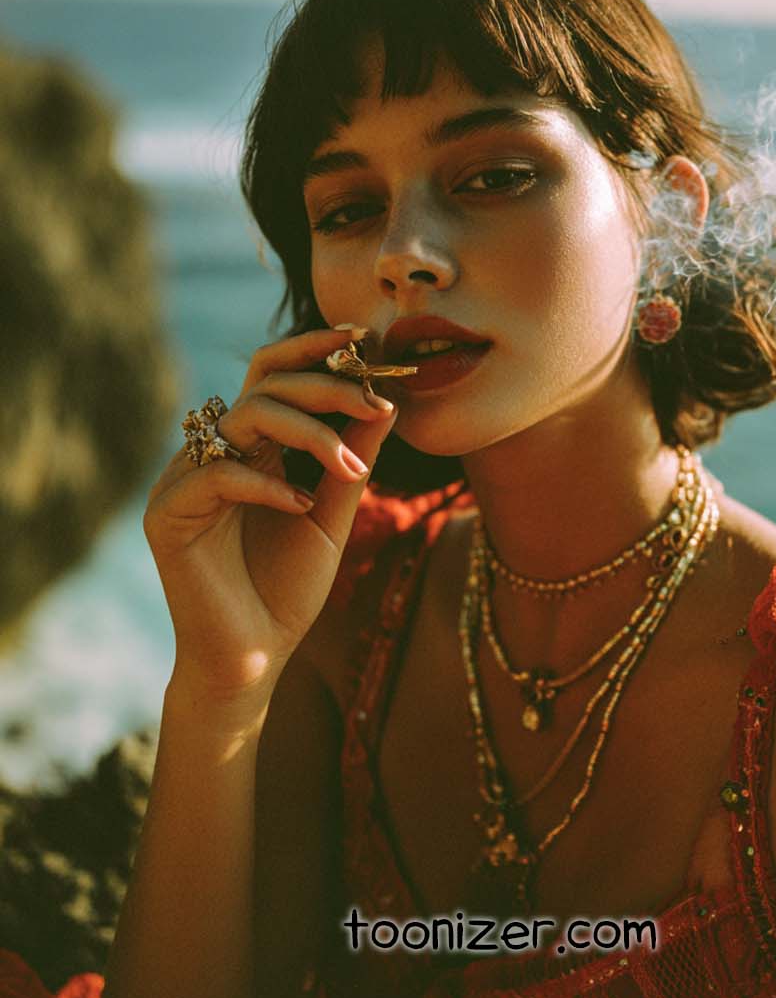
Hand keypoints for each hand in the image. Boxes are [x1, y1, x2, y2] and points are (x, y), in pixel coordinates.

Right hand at [144, 328, 397, 702]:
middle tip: (373, 400)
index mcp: (249, 447)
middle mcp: (213, 452)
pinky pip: (219, 476)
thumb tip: (386, 403)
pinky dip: (269, 485)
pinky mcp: (167, 515)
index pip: (275, 375)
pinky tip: (303, 505)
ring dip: (309, 433)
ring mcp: (185, 480)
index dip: (314, 349)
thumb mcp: (333, 514)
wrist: (254, 658)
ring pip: (244, 417)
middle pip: (263, 384)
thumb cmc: (287, 590)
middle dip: (324, 383)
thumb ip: (352, 459)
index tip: (364, 339)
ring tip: (352, 466)